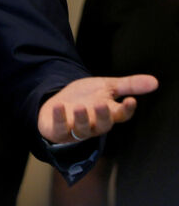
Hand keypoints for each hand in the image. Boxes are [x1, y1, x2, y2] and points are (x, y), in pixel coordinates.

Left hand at [38, 75, 157, 143]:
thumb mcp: (106, 87)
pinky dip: (59, 118)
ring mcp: (76, 129)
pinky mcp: (58, 130)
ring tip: (79, 107)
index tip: (130, 100)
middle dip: (103, 116)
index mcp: (107, 114)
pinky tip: (58, 106)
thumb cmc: (85, 97)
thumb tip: (155, 82)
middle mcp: (94, 124)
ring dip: (82, 119)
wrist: (58, 104)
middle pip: (103, 126)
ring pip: (83, 130)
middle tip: (102, 104)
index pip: (120, 115)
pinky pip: (59, 128)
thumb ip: (129, 85)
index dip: (126, 110)